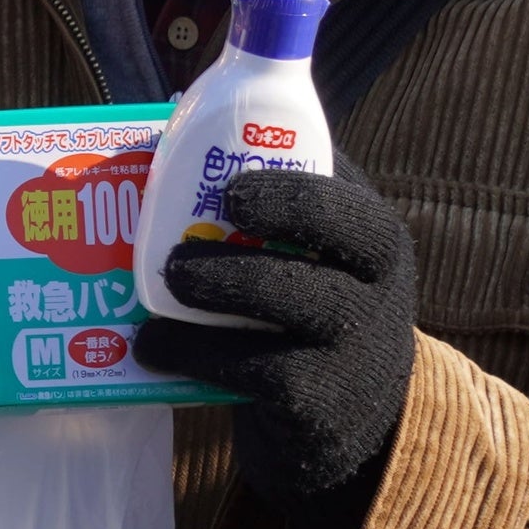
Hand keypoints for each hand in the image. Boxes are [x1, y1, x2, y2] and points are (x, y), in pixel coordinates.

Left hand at [133, 167, 420, 515]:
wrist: (345, 420)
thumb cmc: (309, 307)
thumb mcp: (314, 252)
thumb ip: (272, 191)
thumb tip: (173, 108)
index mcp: (373, 242)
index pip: (349, 206)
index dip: (292, 194)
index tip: (232, 189)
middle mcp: (377, 295)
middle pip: (326, 255)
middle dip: (253, 240)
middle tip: (183, 244)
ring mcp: (352, 354)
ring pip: (288, 311)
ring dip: (217, 291)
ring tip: (165, 283)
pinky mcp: (317, 409)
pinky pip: (251, 374)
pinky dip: (192, 354)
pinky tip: (151, 345)